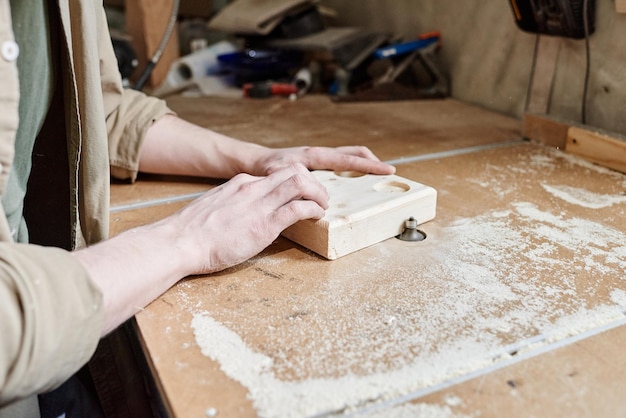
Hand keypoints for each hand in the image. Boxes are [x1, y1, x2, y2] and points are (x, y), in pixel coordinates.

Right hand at [164, 163, 328, 273]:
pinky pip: (298, 209)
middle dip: (314, 182)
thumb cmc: (192, 232)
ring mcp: (259, 204)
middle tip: (320, 198)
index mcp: (241, 183)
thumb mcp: (215, 207)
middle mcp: (252, 188)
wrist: (179, 242)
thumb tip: (244, 213)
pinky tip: (316, 217)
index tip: (303, 193)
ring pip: (301, 183)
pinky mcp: (264, 224)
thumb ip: (233, 205)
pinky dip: (314, 210)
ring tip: (322, 206)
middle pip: (294, 170)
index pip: (277, 173)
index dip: (297, 181)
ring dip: (319, 194)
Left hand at [247, 145, 395, 176]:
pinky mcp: (316, 164)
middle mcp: (320, 155)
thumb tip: (303, 189)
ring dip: (363, 164)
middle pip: (353, 154)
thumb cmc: (264, 167)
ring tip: (376, 175)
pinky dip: (351, 169)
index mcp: (315, 156)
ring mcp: (319, 159)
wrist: (255, 161)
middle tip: (388, 171)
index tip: (387, 169)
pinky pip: (339, 164)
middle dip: (372, 161)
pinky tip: (353, 181)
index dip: (369, 165)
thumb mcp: (274, 174)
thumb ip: (287, 179)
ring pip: (348, 158)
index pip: (348, 160)